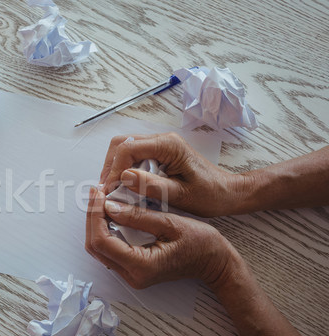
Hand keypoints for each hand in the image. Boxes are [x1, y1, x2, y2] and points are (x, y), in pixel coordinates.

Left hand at [85, 187, 240, 289]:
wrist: (215, 263)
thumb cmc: (201, 244)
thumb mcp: (171, 224)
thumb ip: (138, 217)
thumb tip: (109, 206)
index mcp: (141, 266)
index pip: (102, 241)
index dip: (94, 215)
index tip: (98, 193)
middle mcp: (132, 275)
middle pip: (95, 247)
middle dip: (92, 217)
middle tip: (96, 192)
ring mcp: (131, 274)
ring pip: (99, 249)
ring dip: (96, 223)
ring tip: (101, 199)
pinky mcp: (132, 268)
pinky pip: (109, 250)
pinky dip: (104, 230)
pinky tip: (109, 211)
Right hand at [100, 132, 248, 216]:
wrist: (228, 192)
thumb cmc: (210, 195)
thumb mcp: (181, 195)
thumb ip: (152, 186)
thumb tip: (124, 177)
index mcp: (168, 146)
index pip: (128, 148)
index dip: (113, 169)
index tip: (109, 190)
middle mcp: (162, 140)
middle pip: (122, 144)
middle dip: (110, 166)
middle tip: (107, 189)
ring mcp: (160, 146)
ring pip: (125, 149)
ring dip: (115, 168)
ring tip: (113, 190)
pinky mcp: (159, 154)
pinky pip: (133, 156)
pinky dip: (124, 170)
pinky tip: (124, 187)